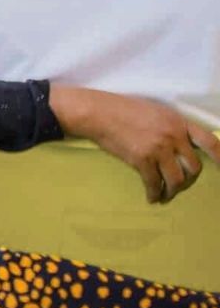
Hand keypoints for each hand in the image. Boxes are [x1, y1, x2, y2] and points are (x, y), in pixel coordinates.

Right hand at [50, 86, 219, 203]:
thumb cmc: (122, 109)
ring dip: (173, 191)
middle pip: (194, 166)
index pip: (208, 141)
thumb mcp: (154, 112)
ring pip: (177, 179)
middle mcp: (173, 136)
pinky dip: (155, 193)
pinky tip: (152, 197)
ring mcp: (158, 148)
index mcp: (178, 122)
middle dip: (189, 180)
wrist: (98, 113)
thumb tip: (179, 145)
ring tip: (166, 196)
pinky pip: (154, 183)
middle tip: (180, 185)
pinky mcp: (142, 159)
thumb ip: (170, 126)